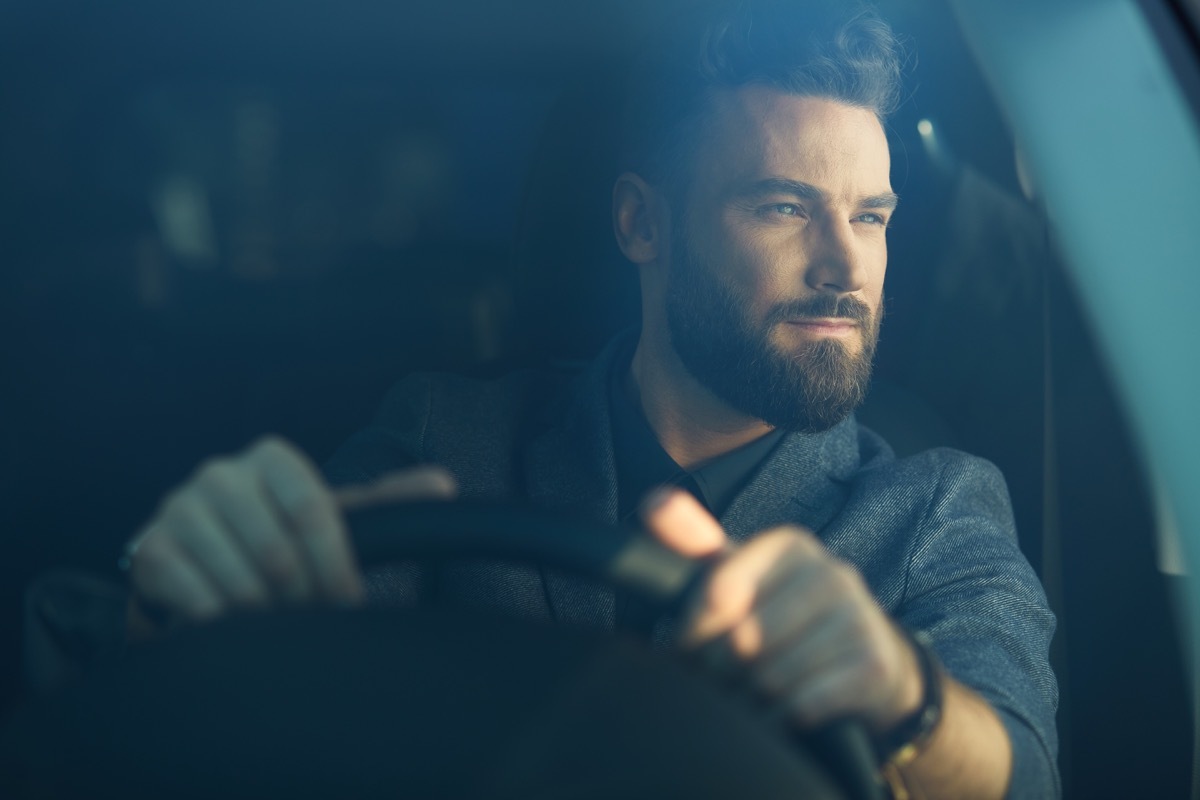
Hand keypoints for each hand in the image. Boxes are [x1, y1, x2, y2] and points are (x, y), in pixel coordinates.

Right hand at [126, 436, 455, 629]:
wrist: (198, 565)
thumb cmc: (278, 538)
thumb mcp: (333, 516)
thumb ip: (387, 503)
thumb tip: (446, 484)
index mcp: (272, 457)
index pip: (314, 508)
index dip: (335, 562)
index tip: (347, 600)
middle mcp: (221, 472)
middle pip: (277, 550)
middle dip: (300, 597)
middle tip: (307, 615)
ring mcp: (179, 507)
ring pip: (238, 578)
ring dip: (264, 613)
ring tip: (271, 620)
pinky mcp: (148, 547)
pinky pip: (193, 595)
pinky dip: (220, 620)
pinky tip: (229, 624)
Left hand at [641, 489, 922, 732]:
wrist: (866, 661)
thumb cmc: (784, 615)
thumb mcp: (740, 575)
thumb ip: (694, 541)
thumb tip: (654, 501)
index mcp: (789, 544)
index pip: (718, 592)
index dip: (694, 633)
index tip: (688, 650)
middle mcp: (830, 572)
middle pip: (742, 640)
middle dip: (720, 671)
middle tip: (718, 681)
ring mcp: (858, 618)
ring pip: (772, 676)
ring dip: (750, 700)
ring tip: (747, 697)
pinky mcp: (874, 666)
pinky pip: (805, 704)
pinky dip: (782, 718)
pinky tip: (780, 714)